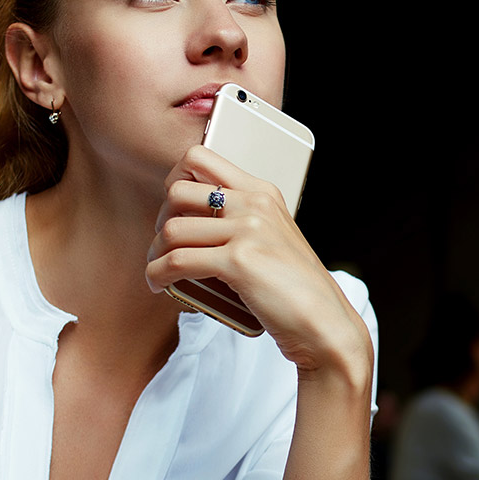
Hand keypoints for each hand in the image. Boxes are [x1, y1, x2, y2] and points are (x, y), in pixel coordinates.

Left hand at [147, 145, 371, 379]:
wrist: (322, 322)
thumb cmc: (295, 288)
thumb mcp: (273, 238)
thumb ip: (242, 221)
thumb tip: (191, 222)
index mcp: (262, 192)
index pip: (198, 157)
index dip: (173, 181)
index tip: (172, 210)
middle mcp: (255, 204)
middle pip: (177, 191)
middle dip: (160, 219)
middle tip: (165, 245)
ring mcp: (248, 230)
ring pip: (172, 229)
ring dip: (155, 253)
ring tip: (159, 270)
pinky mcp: (239, 261)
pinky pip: (178, 262)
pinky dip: (158, 274)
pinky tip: (158, 284)